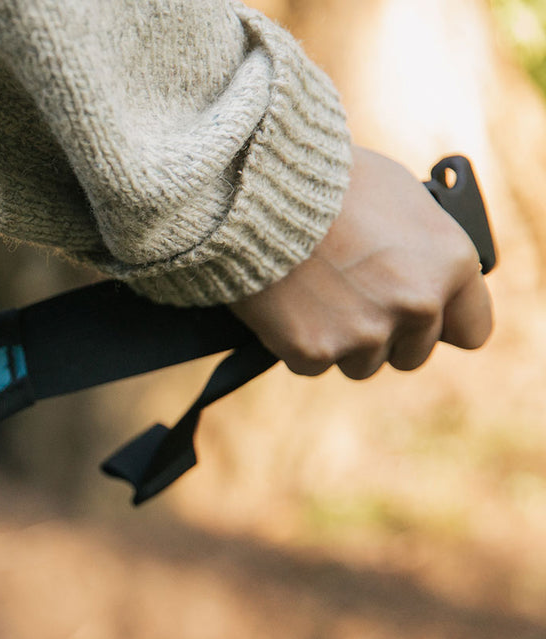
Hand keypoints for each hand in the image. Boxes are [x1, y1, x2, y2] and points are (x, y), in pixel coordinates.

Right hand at [230, 146, 492, 378]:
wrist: (261, 188)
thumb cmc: (331, 180)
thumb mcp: (401, 198)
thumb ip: (423, 249)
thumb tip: (421, 272)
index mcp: (452, 265)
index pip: (471, 330)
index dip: (442, 323)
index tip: (419, 318)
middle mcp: (418, 305)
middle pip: (412, 355)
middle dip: (385, 333)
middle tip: (351, 298)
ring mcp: (366, 333)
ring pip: (361, 365)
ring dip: (341, 341)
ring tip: (314, 295)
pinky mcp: (315, 350)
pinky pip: (311, 364)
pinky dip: (297, 342)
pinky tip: (286, 305)